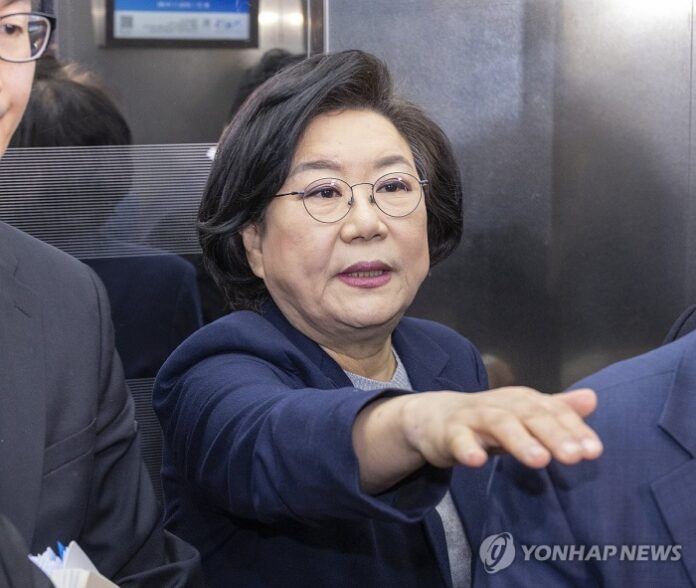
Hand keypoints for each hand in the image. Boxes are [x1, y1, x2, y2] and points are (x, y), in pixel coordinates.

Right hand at [400, 387, 601, 468]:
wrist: (434, 417)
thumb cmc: (486, 419)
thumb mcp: (523, 414)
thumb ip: (557, 409)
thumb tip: (592, 398)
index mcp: (522, 400)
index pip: (553, 411)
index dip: (573, 429)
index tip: (593, 451)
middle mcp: (501, 404)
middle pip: (529, 416)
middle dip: (553, 434)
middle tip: (573, 456)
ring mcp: (474, 417)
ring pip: (499, 424)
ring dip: (519, 440)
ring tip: (539, 460)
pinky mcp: (450, 433)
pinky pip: (458, 440)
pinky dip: (468, 449)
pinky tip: (477, 461)